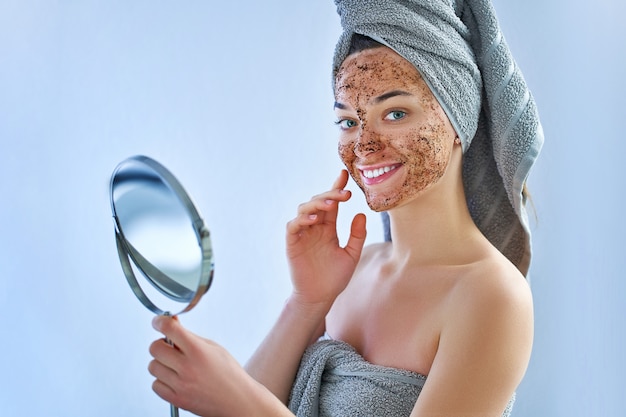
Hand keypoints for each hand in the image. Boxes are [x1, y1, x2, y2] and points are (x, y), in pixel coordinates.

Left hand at [149, 315, 260, 416]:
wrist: (238, 400)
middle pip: (155, 348)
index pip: (169, 329)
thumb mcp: (214, 348)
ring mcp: (181, 385)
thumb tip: (172, 323)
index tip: (158, 322)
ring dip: (161, 363)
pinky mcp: (177, 400)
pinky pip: (155, 386)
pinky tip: (174, 379)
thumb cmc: (229, 373)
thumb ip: (190, 336)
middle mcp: (187, 367)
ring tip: (174, 365)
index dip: (160, 322)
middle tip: (169, 347)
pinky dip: (161, 381)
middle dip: (160, 344)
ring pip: (152, 367)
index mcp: (198, 350)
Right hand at [286, 170, 366, 307]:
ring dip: (317, 204)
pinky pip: (293, 226)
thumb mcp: (351, 255)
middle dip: (331, 195)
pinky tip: (314, 220)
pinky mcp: (292, 243)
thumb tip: (361, 214)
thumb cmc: (335, 278)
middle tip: (345, 194)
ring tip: (331, 205)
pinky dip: (302, 220)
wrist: (320, 297)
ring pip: (304, 209)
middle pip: (318, 202)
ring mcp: (302, 234)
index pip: (332, 204)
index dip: (336, 188)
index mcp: (328, 228)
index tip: (344, 174)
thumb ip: (357, 236)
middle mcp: (314, 228)